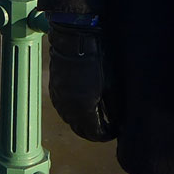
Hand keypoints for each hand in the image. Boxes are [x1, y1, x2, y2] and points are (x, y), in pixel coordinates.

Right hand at [46, 18, 116, 141]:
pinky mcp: (53, 89)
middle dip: (95, 131)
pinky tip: (83, 104)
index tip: (116, 129)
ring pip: (70, 120)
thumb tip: (119, 122)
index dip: (107, 135)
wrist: (75, 38)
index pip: (95, 134)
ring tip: (96, 115)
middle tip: (107, 126)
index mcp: (83, 109)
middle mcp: (67, 108)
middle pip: (81, 131)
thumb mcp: (112, 85)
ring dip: (83, 122)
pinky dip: (73, 112)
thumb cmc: (97, 59)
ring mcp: (58, 99)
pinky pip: (63, 109)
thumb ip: (115, 108)